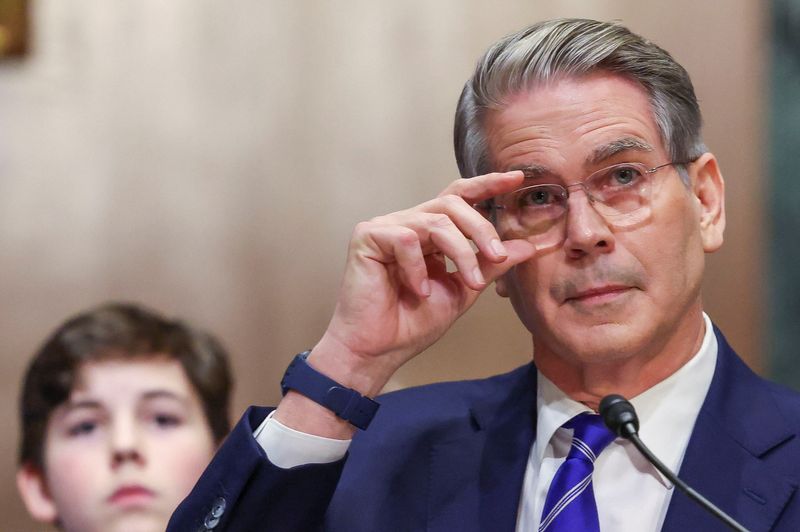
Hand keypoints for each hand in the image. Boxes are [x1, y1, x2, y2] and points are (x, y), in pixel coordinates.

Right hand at [310, 170, 535, 395]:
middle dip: (481, 228)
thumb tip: (528, 246)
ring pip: (435, 221)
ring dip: (461, 252)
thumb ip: (490, 265)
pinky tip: (420, 291)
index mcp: (429, 232)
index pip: (459, 197)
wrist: (379, 349)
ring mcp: (386, 227)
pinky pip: (406, 240)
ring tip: (469, 282)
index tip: (516, 179)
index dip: (487, 185)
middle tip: (498, 257)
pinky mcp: (367, 236)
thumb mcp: (463, 290)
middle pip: (452, 204)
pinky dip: (419, 268)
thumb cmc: (413, 322)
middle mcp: (408, 223)